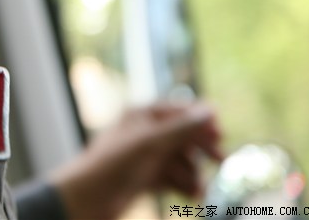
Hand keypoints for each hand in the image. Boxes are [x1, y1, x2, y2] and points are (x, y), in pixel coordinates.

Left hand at [50, 102, 222, 219]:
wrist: (88, 197)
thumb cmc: (115, 163)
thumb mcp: (152, 143)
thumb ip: (182, 127)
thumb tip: (210, 110)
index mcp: (142, 115)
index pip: (178, 111)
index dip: (200, 120)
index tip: (219, 133)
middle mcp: (144, 133)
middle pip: (182, 135)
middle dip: (199, 148)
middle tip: (220, 159)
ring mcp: (145, 156)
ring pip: (179, 159)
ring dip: (192, 171)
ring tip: (198, 187)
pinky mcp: (145, 178)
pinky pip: (172, 177)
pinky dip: (183, 183)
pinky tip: (193, 194)